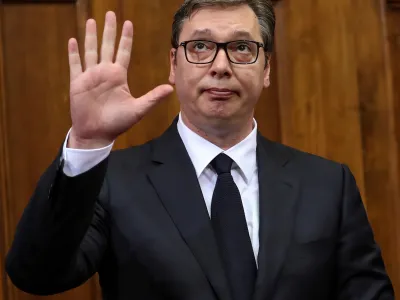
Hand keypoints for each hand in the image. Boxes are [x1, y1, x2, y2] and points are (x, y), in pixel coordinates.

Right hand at [67, 11, 173, 148]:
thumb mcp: (138, 109)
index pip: (124, 52)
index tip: (128, 23)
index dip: (126, 38)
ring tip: (92, 21)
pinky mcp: (78, 83)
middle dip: (109, 30)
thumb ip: (152, 98)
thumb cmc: (117, 123)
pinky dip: (74, 53)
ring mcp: (91, 76)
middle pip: (107, 46)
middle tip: (110, 13)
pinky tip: (73, 41)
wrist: (97, 134)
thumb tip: (170, 89)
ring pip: (91, 51)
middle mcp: (105, 72)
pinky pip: (75, 65)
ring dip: (91, 37)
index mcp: (119, 76)